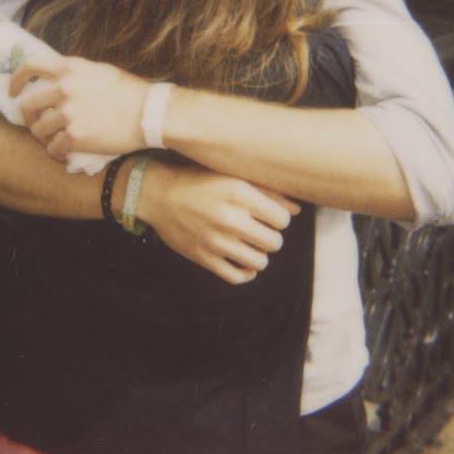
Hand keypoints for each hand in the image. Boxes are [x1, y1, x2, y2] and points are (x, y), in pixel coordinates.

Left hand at [9, 55, 148, 161]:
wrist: (150, 113)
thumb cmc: (129, 91)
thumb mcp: (99, 71)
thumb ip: (75, 74)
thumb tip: (56, 80)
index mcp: (70, 69)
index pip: (30, 66)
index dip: (16, 80)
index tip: (13, 92)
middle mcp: (65, 89)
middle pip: (28, 105)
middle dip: (29, 118)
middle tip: (38, 125)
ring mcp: (69, 113)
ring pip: (38, 130)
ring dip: (44, 138)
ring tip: (56, 141)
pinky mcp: (76, 137)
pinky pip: (53, 148)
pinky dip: (57, 153)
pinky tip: (65, 153)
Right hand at [138, 160, 300, 285]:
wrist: (157, 194)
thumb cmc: (198, 181)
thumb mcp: (231, 177)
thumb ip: (266, 191)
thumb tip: (297, 210)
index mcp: (239, 193)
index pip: (282, 219)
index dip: (279, 219)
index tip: (268, 216)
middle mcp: (229, 218)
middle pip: (274, 242)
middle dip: (271, 237)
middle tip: (259, 231)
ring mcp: (216, 241)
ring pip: (259, 262)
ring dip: (259, 255)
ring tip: (250, 244)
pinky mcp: (204, 258)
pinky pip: (238, 277)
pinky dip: (246, 273)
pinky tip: (243, 262)